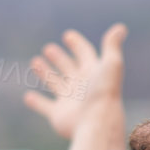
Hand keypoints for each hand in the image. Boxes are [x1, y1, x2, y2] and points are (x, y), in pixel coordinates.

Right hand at [23, 23, 126, 139]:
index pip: (85, 54)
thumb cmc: (104, 92)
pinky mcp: (58, 115)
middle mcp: (81, 86)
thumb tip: (121, 27)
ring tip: (35, 62)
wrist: (96, 121)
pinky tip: (28, 96)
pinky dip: (36, 103)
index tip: (68, 35)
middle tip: (49, 48)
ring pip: (55, 84)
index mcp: (93, 73)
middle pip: (69, 68)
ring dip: (45, 73)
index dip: (77, 44)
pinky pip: (45, 107)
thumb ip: (112, 45)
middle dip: (59, 58)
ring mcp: (69, 101)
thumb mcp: (111, 64)